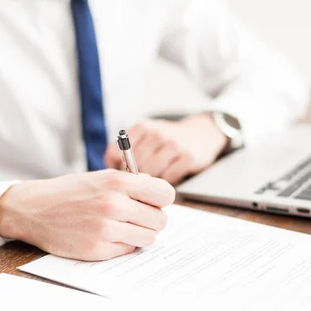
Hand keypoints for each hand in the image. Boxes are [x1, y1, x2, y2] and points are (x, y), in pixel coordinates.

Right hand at [0, 170, 174, 260]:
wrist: (33, 209)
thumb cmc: (70, 192)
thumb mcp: (101, 177)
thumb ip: (132, 183)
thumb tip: (159, 193)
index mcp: (118, 181)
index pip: (165, 194)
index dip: (161, 199)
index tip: (153, 202)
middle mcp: (115, 204)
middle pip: (160, 219)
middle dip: (151, 219)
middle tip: (135, 217)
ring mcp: (106, 228)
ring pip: (149, 237)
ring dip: (140, 234)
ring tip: (122, 227)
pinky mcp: (98, 249)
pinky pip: (129, 250)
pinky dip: (122, 245)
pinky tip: (106, 236)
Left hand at [104, 114, 227, 183]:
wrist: (202, 134)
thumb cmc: (167, 142)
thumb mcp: (146, 137)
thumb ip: (126, 150)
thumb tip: (108, 173)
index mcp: (142, 126)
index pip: (116, 151)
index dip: (115, 167)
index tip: (121, 175)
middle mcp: (157, 133)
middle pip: (134, 166)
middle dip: (135, 178)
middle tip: (140, 183)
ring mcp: (173, 144)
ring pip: (151, 173)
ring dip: (152, 181)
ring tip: (156, 179)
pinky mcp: (188, 156)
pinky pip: (170, 177)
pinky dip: (168, 180)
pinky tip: (171, 175)